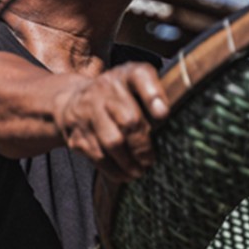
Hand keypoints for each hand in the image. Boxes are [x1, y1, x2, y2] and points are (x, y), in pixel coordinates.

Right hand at [54, 62, 168, 181]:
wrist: (72, 99)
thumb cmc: (118, 95)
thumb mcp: (136, 84)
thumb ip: (156, 95)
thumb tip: (176, 120)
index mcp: (126, 74)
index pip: (141, 76)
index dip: (153, 95)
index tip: (164, 114)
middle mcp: (105, 89)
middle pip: (129, 119)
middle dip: (143, 145)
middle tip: (151, 160)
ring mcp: (88, 111)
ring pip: (112, 142)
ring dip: (130, 162)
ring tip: (140, 171)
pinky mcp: (77, 133)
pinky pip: (98, 156)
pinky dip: (114, 170)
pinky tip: (125, 174)